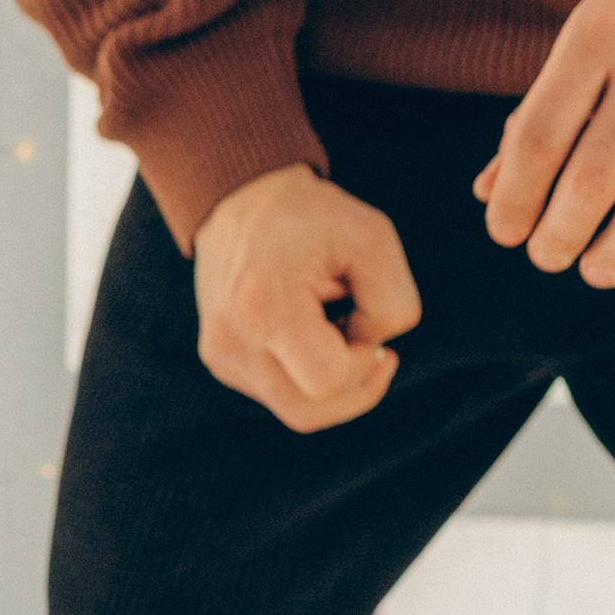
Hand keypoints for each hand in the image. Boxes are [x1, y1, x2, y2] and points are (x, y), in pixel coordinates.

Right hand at [191, 165, 420, 430]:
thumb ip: (393, 304)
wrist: (243, 200)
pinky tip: (310, 335)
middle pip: (309, 414)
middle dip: (353, 389)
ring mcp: (221, 356)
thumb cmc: (312, 218)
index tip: (369, 329)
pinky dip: (307, 375)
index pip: (326, 383)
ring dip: (331, 382)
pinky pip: (279, 395)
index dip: (363, 368)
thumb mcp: (374, 240)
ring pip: (295, 411)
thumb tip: (373, 351)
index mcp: (264, 307)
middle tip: (370, 347)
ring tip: (335, 331)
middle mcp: (232, 341)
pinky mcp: (221, 362)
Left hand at [478, 0, 614, 281]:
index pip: (538, 138)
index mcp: (598, 36)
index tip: (504, 233)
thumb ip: (536, 116)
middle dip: (561, 235)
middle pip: (593, 178)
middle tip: (547, 258)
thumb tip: (488, 193)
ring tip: (597, 271)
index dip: (515, 199)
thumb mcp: (583, 44)